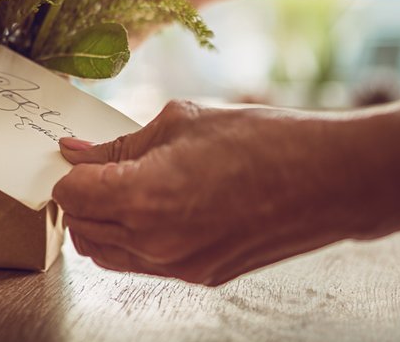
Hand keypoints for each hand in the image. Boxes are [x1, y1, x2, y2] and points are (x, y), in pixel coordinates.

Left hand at [51, 100, 368, 285]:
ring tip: (124, 188)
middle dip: (80, 198)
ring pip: (106, 254)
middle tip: (97, 169)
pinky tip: (155, 207)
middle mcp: (154, 242)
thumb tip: (74, 151)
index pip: (70, 195)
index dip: (70, 172)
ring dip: (102, 222)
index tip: (82, 156)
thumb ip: (119, 145)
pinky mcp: (200, 276)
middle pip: (82, 228)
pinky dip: (132, 239)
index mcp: (142, 197)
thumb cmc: (261, 141)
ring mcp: (177, 266)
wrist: (330, 180)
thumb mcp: (179, 123)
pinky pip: (141, 264)